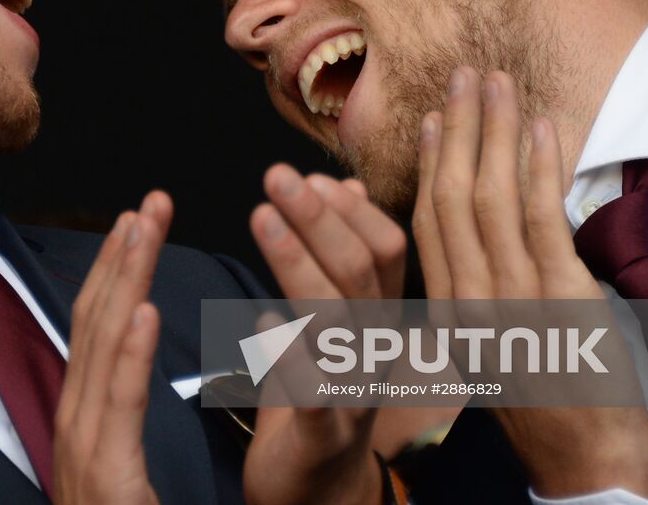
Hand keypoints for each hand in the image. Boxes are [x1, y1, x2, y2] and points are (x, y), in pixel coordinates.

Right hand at [51, 192, 170, 504]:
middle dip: (122, 257)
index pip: (100, 329)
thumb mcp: (122, 471)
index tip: (139, 220)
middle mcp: (77, 425)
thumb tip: (133, 354)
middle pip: (96, 323)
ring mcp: (84, 452)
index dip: (118, 270)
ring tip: (142, 227)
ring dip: (123, 281)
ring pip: (101, 348)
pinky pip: (117, 407)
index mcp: (89, 420)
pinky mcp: (104, 479)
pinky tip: (142, 309)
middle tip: (148, 201)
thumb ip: (122, 415)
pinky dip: (127, 354)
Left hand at [243, 164, 406, 504]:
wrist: (323, 495)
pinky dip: (291, 353)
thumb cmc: (321, 398)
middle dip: (319, 218)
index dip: (350, 211)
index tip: (308, 174)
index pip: (386, 250)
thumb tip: (351, 190)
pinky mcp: (321, 434)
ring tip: (262, 217)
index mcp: (378, 320)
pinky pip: (314, 392)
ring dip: (299, 264)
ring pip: (338, 321)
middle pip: (361, 273)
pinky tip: (262, 320)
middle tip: (275, 174)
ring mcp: (353, 393)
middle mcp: (374, 351)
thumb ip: (343, 259)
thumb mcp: (336, 321)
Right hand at [410, 67, 647, 499]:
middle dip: (458, 129)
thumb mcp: (488, 356)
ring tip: (498, 82)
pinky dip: (538, 165)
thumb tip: (478, 248)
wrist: (581, 467)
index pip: (428, 223)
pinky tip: (542, 126)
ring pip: (490, 195)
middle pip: (453, 196)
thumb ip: (476, 300)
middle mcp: (470, 297)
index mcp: (448, 311)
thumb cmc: (542, 413)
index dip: (428, 164)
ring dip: (496, 131)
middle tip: (463, 76)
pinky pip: (541, 217)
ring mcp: (513, 296)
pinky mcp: (560, 297)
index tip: (430, 119)